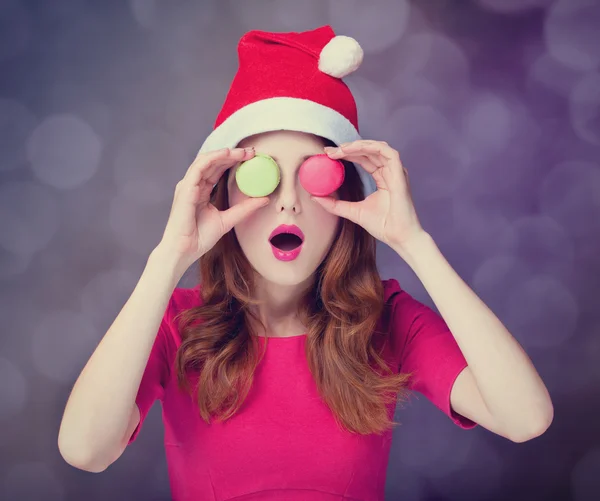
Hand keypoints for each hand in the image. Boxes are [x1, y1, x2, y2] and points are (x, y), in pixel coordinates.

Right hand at [158, 147, 269, 270]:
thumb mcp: (228, 220)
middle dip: (232, 154)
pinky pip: (199, 168)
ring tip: (242, 152)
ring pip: (206, 161)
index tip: (252, 158)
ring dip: (224, 153)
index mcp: (200, 191)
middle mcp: (193, 185)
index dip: (233, 162)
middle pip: (213, 163)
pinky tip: (226, 154)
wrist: (184, 250)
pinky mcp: (185, 189)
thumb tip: (264, 199)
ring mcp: (188, 186)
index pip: (217, 170)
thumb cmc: (199, 238)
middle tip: (251, 152)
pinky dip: (213, 158)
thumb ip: (244, 208)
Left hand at [311, 140, 425, 250]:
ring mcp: (396, 171)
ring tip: (340, 150)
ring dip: (357, 145)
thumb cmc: (383, 226)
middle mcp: (389, 172)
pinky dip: (371, 147)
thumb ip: (334, 204)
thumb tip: (314, 197)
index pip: (363, 159)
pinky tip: (354, 149)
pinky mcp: (400, 173)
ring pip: (377, 147)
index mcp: (382, 177)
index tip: (328, 155)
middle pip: (368, 152)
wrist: (398, 237)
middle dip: (348, 148)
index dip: (346, 154)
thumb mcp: (352, 211)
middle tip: (329, 152)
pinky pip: (387, 152)